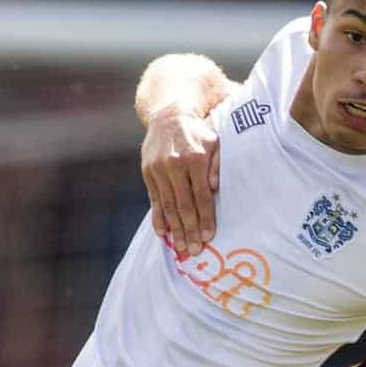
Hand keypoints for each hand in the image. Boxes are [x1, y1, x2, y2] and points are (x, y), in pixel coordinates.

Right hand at [141, 104, 221, 254]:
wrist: (169, 116)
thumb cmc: (199, 133)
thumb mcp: (216, 142)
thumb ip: (218, 164)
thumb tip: (216, 188)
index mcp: (195, 158)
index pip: (201, 195)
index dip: (205, 218)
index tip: (209, 237)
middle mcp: (175, 165)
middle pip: (183, 204)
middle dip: (190, 230)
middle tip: (194, 250)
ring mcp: (158, 169)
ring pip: (168, 205)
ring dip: (175, 228)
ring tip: (180, 247)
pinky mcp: (147, 172)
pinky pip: (154, 199)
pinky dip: (158, 217)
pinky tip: (163, 233)